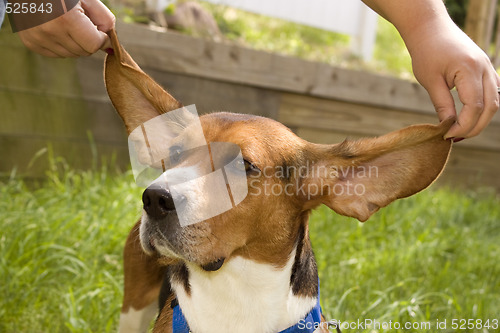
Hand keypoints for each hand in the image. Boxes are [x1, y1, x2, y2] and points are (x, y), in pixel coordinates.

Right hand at [18, 0, 114, 57]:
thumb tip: (111, 45)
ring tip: (68, 23)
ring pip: (72, 54)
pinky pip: (57, 53)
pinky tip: (57, 28)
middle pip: (84, 52)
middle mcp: (50, 32)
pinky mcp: (31, 43)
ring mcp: (38, 39)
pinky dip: (62, 44)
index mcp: (65, 19)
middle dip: (89, 40)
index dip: (102, 39)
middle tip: (82, 22)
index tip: (101, 31)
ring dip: (76, 43)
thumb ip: (104, 19)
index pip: (94, 45)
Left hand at [408, 21, 498, 138]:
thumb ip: (442, 104)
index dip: (463, 126)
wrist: (430, 29)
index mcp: (469, 70)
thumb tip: (448, 127)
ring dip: (480, 119)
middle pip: (490, 107)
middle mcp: (485, 68)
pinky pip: (491, 93)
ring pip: (494, 101)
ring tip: (460, 131)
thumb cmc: (426, 52)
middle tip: (455, 138)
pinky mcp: (485, 69)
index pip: (474, 107)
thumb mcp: (430, 81)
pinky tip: (466, 117)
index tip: (447, 136)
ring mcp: (488, 68)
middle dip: (474, 127)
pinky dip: (482, 108)